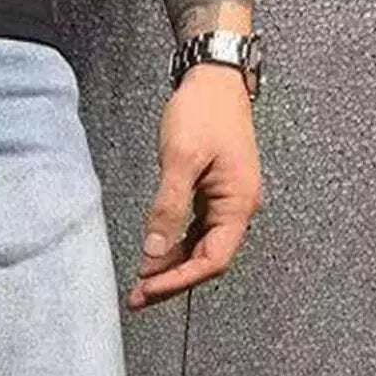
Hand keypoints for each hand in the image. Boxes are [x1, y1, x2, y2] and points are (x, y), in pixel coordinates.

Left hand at [127, 61, 261, 311]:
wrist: (215, 77)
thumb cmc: (203, 111)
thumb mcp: (181, 159)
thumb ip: (168, 207)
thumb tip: (154, 252)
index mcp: (238, 204)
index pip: (212, 260)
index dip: (179, 279)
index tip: (148, 289)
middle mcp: (238, 208)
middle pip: (206, 260)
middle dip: (171, 280)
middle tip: (136, 298)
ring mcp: (226, 202)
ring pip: (199, 247)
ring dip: (170, 267)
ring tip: (139, 284)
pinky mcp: (213, 193)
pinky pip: (195, 231)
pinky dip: (173, 246)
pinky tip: (153, 256)